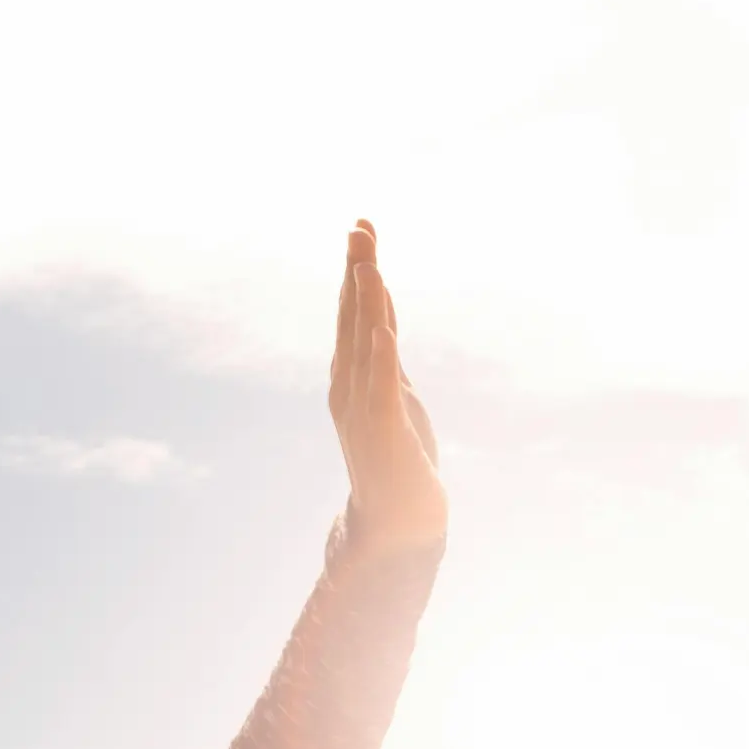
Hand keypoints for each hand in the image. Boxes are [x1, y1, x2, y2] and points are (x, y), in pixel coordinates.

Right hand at [328, 220, 446, 557]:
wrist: (396, 522)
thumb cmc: (398, 461)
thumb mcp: (394, 396)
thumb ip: (385, 359)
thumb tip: (380, 319)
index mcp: (351, 378)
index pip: (354, 315)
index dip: (358, 271)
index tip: (363, 229)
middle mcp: (349, 388)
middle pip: (353, 319)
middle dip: (357, 271)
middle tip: (359, 226)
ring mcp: (363, 408)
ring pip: (363, 344)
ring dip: (365, 302)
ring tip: (367, 261)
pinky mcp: (383, 430)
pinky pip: (381, 385)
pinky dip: (381, 355)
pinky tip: (383, 327)